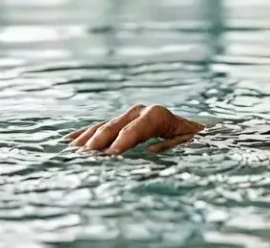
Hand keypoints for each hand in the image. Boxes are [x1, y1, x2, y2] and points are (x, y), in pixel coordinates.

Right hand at [65, 104, 203, 153]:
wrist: (199, 133)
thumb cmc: (197, 142)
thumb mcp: (191, 144)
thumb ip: (173, 146)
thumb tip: (150, 150)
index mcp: (158, 115)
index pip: (137, 127)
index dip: (124, 140)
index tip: (112, 155)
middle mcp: (141, 112)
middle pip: (115, 126)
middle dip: (100, 141)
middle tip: (85, 158)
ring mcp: (130, 116)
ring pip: (104, 126)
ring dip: (88, 139)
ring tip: (72, 152)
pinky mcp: (123, 122)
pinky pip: (101, 127)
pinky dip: (86, 134)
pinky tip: (70, 141)